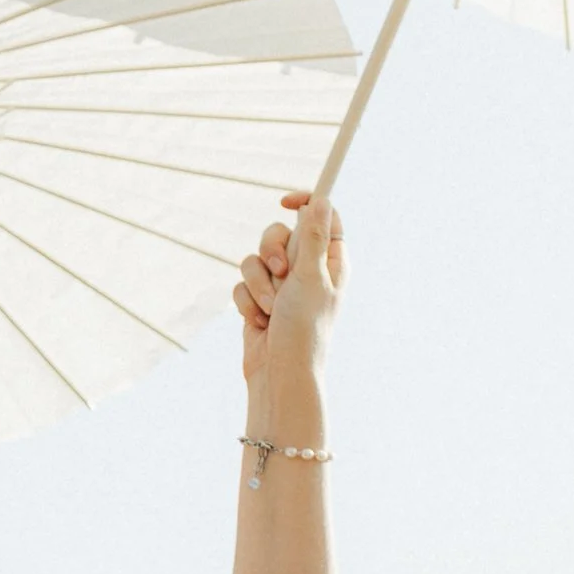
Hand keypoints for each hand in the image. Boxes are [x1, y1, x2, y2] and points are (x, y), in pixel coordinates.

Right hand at [232, 193, 344, 400]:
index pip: (322, 217)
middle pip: (281, 232)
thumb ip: (313, 237)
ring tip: (271, 308)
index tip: (284, 202)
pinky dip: (248, 300)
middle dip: (272, 251)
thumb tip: (322, 200)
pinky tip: (260, 321)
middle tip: (281, 273)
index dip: (305, 203)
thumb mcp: (310, 277)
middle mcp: (307, 269)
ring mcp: (281, 285)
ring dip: (259, 283)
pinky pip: (242, 282)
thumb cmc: (304, 329)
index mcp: (330, 261)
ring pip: (256, 257)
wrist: (280, 373)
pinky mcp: (258, 299)